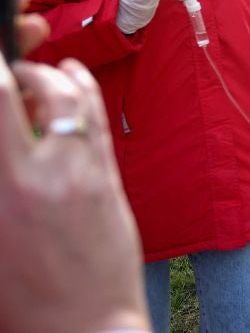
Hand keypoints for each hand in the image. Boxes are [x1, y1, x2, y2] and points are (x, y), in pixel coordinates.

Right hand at [0, 56, 148, 331]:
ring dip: (52, 75)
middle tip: (6, 73)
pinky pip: (98, 118)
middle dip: (16, 71)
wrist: (85, 324)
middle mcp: (46, 172)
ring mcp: (84, 170)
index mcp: (6, 188)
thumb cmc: (25, 297)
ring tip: (37, 72)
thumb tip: (4, 144)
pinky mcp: (110, 175)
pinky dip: (84, 88)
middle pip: (32, 91)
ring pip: (73, 98)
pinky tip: (74, 76)